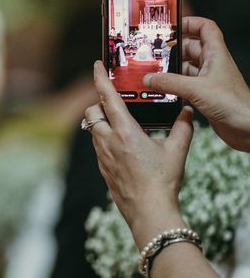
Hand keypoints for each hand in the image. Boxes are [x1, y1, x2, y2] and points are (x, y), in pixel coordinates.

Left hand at [85, 61, 193, 247]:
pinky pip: (97, 146)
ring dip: (100, 122)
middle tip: (111, 102)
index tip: (96, 66)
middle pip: (91, 112)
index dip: (99, 79)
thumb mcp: (177, 150)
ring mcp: (102, 155)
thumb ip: (182, 127)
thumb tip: (187, 112)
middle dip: (97, 103)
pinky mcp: (102, 168)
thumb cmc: (162, 180)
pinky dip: (103, 139)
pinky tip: (121, 145)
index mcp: (125, 132)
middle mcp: (108, 141)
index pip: (106, 98)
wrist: (148, 210)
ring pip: (91, 130)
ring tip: (119, 123)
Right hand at [144, 17, 249, 151]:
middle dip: (172, 49)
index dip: (189, 23)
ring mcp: (208, 80)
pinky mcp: (204, 94)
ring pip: (185, 67)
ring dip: (170, 69)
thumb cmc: (234, 104)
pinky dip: (173, 85)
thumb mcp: (196, 89)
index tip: (172, 26)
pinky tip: (162, 90)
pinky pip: (184, 84)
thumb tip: (149, 78)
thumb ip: (170, 83)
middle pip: (190, 48)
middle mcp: (212, 64)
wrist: (247, 128)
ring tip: (153, 72)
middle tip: (154, 53)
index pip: (205, 28)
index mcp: (216, 54)